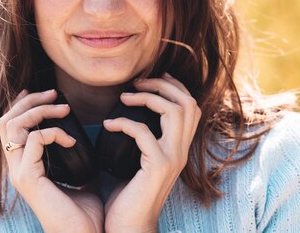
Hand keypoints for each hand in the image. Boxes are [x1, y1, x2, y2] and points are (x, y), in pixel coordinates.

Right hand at [0, 89, 103, 232]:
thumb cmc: (85, 215)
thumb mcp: (79, 177)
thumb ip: (74, 158)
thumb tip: (83, 138)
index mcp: (25, 166)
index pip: (10, 127)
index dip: (22, 105)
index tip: (43, 93)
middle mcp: (16, 167)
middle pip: (6, 120)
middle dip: (29, 101)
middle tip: (54, 93)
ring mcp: (19, 172)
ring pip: (13, 125)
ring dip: (39, 110)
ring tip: (63, 108)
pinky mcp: (28, 178)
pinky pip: (35, 140)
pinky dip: (54, 132)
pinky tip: (72, 140)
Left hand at [102, 73, 200, 232]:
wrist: (129, 227)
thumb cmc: (128, 196)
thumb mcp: (139, 161)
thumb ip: (142, 140)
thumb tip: (126, 113)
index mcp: (178, 148)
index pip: (191, 107)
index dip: (174, 87)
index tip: (149, 81)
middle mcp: (181, 151)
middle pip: (188, 103)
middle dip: (162, 86)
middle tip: (137, 84)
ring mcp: (172, 159)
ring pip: (174, 111)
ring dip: (147, 98)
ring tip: (124, 98)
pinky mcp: (158, 166)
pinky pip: (144, 132)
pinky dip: (124, 123)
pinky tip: (109, 125)